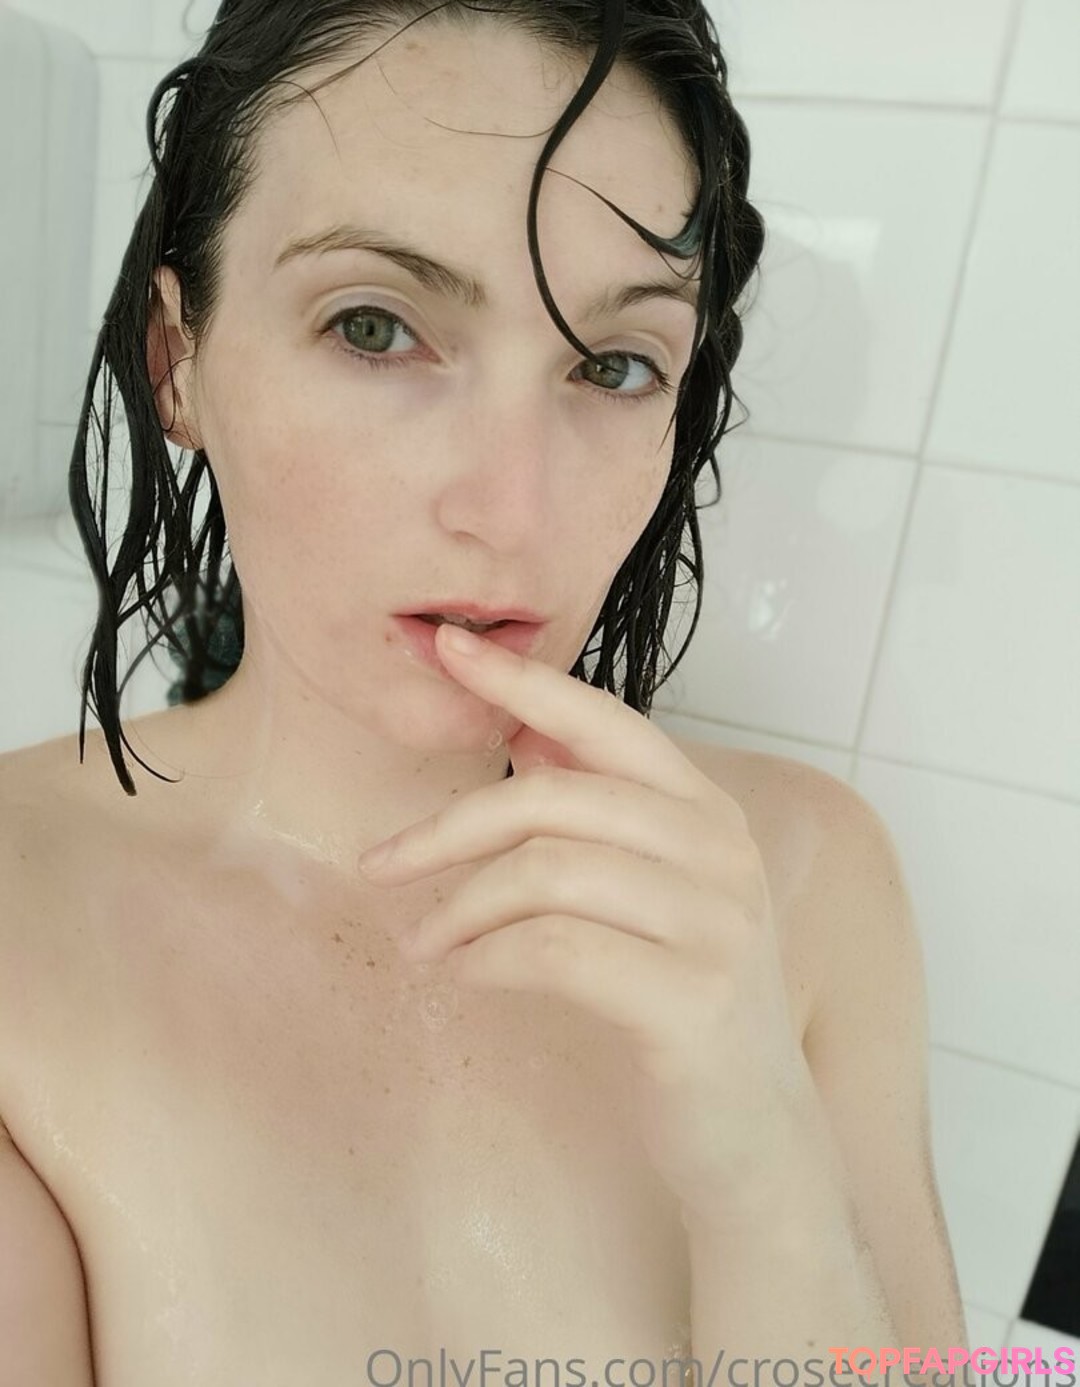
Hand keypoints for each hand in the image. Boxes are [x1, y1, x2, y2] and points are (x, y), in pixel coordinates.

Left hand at [358, 620, 819, 1222]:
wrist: (752, 1128)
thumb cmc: (683, 997)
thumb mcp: (654, 889)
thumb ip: (600, 810)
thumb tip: (524, 731)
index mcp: (705, 811)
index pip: (604, 722)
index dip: (522, 680)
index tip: (447, 644)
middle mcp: (720, 851)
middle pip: (555, 800)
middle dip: (449, 827)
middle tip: (379, 864)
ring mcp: (715, 924)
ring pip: (546, 874)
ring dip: (458, 907)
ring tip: (423, 943)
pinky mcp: (691, 999)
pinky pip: (555, 951)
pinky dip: (487, 959)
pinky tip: (464, 976)